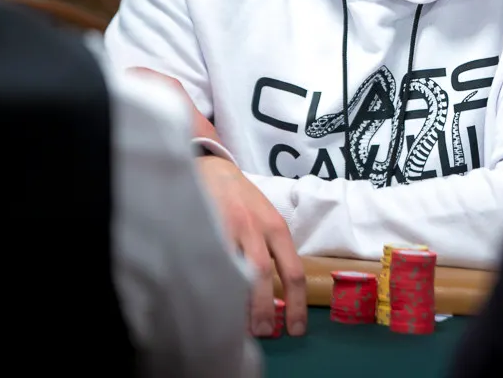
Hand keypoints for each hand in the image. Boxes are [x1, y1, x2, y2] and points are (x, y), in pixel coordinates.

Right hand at [196, 155, 307, 336]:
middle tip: (264, 333)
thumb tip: (278, 296)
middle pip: (263, 275)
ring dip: (238, 302)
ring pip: (236, 270)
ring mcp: (229, 228)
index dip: (296, 304)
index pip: (293, 272)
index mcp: (277, 229)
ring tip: (238, 326)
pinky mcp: (205, 227)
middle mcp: (256, 229)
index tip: (296, 330)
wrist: (215, 169)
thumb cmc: (244, 201)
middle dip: (265, 309)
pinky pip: (211, 262)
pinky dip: (213, 284)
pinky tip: (212, 300)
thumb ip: (273, 251)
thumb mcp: (267, 220)